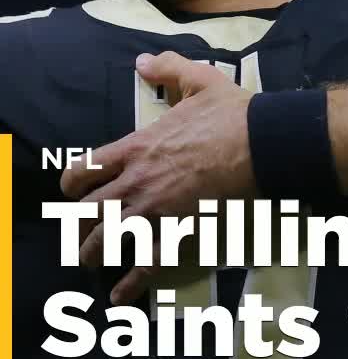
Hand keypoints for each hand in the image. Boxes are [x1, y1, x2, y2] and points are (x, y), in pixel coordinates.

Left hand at [60, 52, 254, 301]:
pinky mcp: (180, 232)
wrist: (263, 143)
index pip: (85, 169)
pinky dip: (130, 284)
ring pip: (108, 240)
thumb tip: (142, 62)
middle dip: (78, 224)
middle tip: (79, 231)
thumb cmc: (232, 113)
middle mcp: (138, 181)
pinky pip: (147, 264)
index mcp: (137, 146)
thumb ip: (167, 69)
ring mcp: (157, 210)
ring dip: (94, 253)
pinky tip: (121, 296)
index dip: (72, 184)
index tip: (73, 192)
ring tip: (91, 262)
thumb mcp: (198, 80)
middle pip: (89, 210)